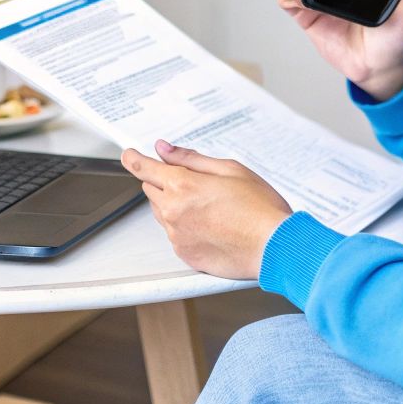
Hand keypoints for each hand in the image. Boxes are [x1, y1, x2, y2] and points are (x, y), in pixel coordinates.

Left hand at [120, 140, 292, 279]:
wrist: (274, 246)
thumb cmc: (259, 208)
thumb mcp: (230, 169)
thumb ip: (192, 158)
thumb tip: (165, 149)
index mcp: (182, 185)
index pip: (144, 168)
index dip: (134, 159)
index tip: (128, 155)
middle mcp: (172, 211)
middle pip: (152, 190)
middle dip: (165, 182)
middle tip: (194, 183)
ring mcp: (176, 235)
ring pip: (162, 213)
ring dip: (175, 205)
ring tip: (211, 207)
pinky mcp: (184, 254)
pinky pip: (175, 234)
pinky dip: (186, 227)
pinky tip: (213, 226)